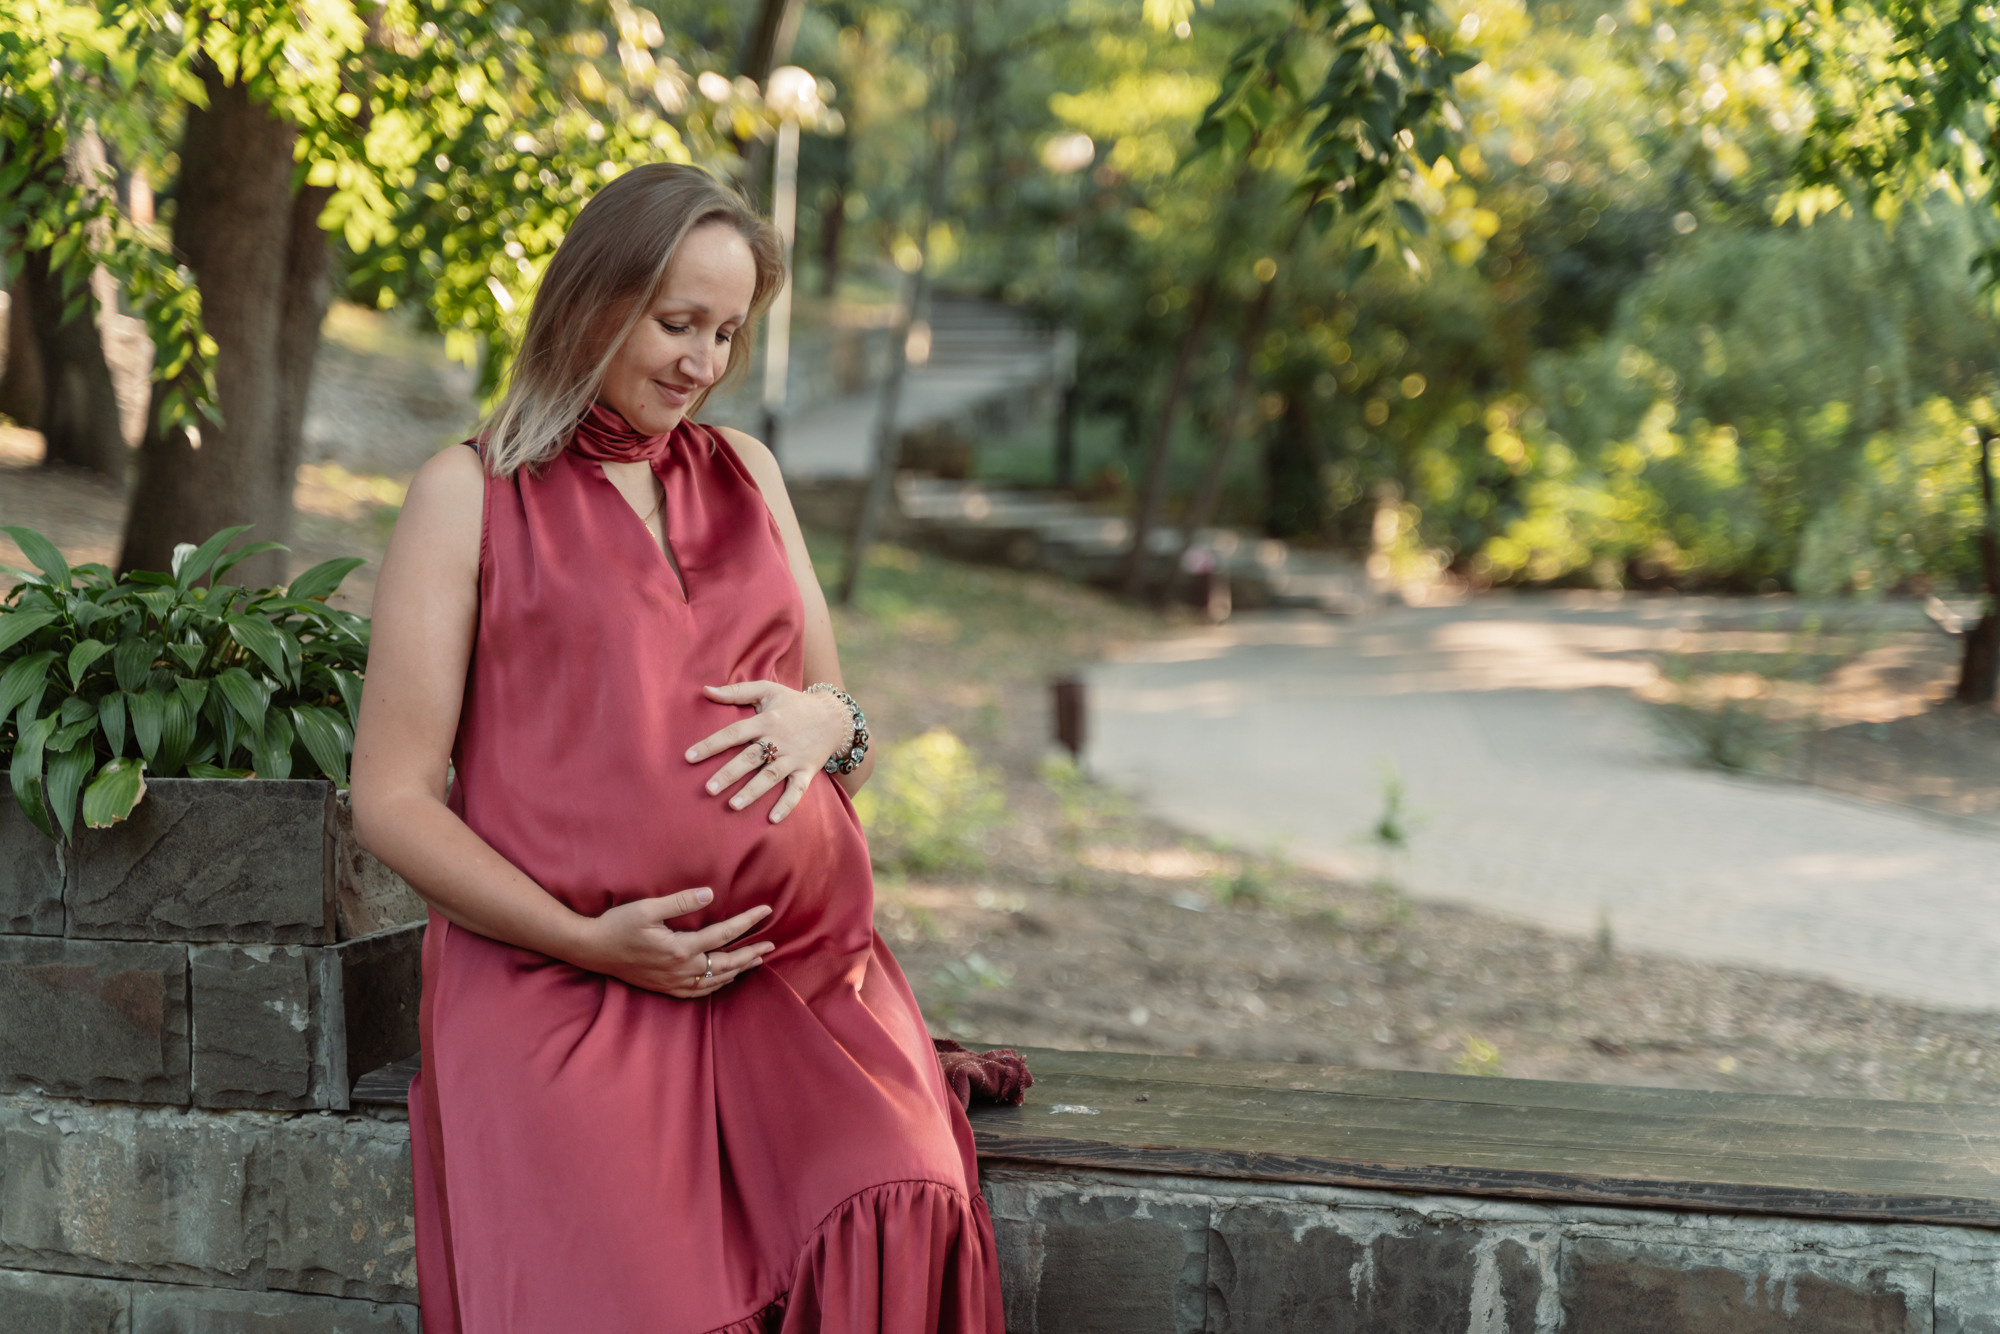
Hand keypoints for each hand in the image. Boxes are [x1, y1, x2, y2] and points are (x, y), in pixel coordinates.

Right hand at [574, 887, 773, 996]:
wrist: (592, 950)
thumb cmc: (617, 925)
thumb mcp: (647, 908)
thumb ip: (681, 901)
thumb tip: (711, 894)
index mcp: (680, 949)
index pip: (724, 934)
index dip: (748, 922)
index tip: (766, 911)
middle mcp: (680, 970)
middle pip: (726, 963)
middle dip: (751, 952)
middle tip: (771, 944)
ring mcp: (673, 982)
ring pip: (715, 980)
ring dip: (738, 970)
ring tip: (755, 960)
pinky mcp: (664, 988)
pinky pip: (698, 992)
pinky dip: (716, 985)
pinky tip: (724, 979)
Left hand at [685, 680, 850, 822]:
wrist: (835, 716)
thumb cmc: (794, 703)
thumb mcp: (768, 690)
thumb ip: (736, 691)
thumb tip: (705, 690)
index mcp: (766, 720)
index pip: (734, 733)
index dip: (711, 744)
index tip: (689, 757)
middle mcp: (779, 739)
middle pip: (750, 757)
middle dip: (729, 773)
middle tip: (708, 789)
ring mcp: (794, 757)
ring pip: (771, 776)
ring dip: (753, 791)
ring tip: (733, 805)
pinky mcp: (807, 770)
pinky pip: (798, 790)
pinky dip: (787, 805)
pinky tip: (772, 819)